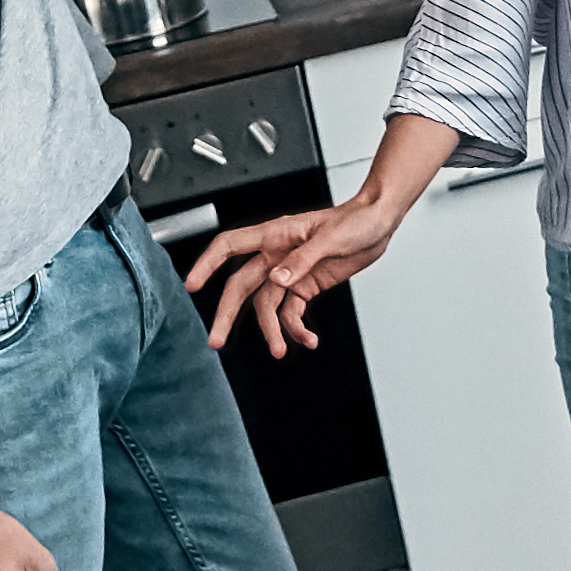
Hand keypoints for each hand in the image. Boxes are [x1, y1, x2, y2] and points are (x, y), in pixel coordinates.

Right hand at [185, 194, 400, 359]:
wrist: (378, 224)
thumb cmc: (355, 220)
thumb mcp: (330, 238)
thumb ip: (301, 260)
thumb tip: (276, 279)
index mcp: (276, 235)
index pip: (230, 246)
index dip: (208, 263)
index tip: (192, 284)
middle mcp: (277, 255)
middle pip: (242, 286)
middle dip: (227, 314)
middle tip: (216, 340)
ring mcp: (290, 272)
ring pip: (266, 306)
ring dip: (271, 330)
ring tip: (279, 350)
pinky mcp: (306, 286)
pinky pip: (292, 312)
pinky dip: (297, 328)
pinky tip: (308, 340)